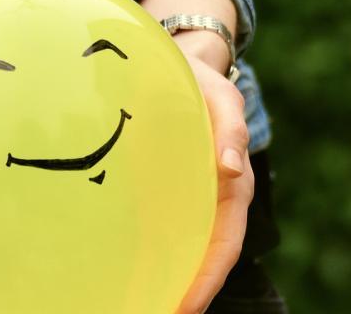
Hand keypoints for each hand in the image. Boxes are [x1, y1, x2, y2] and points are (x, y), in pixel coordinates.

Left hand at [139, 0, 255, 312]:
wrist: (178, 62)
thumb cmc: (200, 79)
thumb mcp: (219, 94)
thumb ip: (229, 126)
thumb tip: (231, 168)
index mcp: (231, 188)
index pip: (223, 247)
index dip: (205, 282)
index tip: (181, 309)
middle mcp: (212, 202)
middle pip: (203, 261)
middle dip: (185, 295)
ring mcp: (188, 200)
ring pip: (181, 251)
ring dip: (166, 283)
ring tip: (134, 307)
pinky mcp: (163, 194)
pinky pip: (160, 232)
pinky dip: (148, 257)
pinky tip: (119, 273)